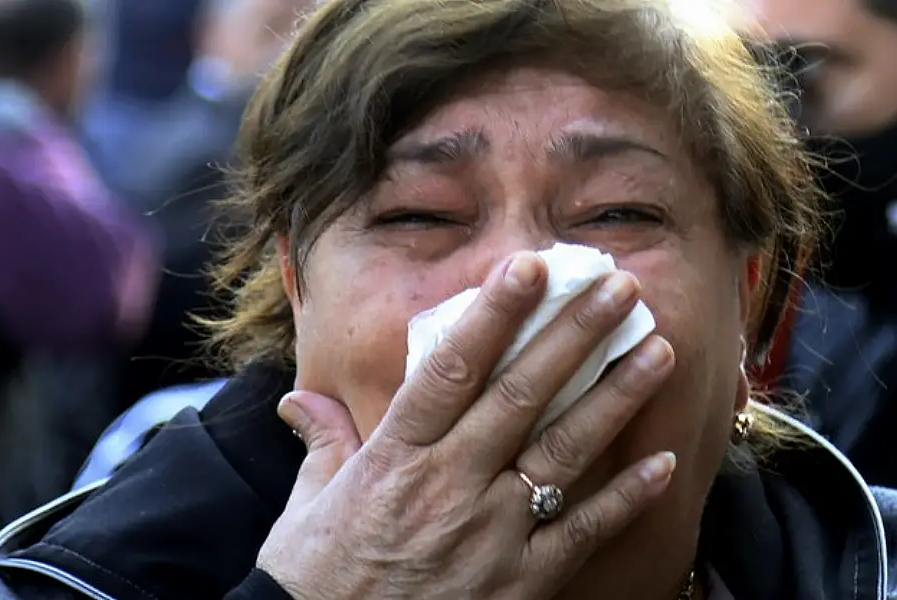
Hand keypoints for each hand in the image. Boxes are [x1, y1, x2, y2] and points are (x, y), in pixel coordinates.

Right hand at [257, 251, 676, 598]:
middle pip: (520, 396)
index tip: (531, 268)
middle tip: (620, 289)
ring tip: (658, 352)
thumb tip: (301, 400)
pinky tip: (662, 464)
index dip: (494, 314)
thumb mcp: (307, 505)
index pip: (451, 369)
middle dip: (573, 336)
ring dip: (615, 398)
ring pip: (563, 452)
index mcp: (395, 457)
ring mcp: (490, 535)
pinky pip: (582, 535)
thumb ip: (321, 442)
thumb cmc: (316, 579)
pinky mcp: (520, 585)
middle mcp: (449, 485)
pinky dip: (625, 500)